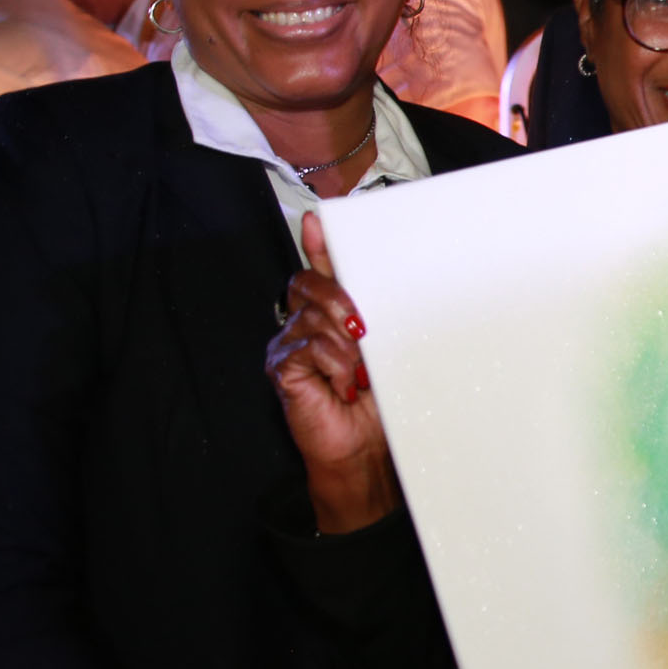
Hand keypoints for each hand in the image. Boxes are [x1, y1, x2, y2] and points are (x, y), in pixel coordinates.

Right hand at [266, 213, 395, 532]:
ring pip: (314, 317)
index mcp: (327, 315)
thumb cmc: (377, 401)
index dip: (317, 244)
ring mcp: (288, 345)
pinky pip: (309, 347)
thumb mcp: (385, 349)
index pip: (319, 270)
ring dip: (347, 346)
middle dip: (341, 299)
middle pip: (309, 284)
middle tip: (364, 328)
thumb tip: (384, 281)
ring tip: (361, 373)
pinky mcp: (282, 368)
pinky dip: (336, 366)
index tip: (319, 220)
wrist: (365, 448)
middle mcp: (302, 324)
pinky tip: (346, 386)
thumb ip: (377, 313)